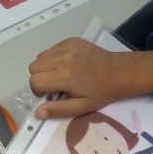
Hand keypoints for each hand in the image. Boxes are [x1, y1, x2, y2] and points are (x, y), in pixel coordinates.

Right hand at [29, 38, 152, 118]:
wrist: (119, 71)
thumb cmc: (100, 92)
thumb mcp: (81, 107)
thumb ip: (58, 110)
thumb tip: (37, 113)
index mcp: (65, 77)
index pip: (35, 81)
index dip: (38, 90)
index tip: (50, 94)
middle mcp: (63, 59)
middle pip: (33, 67)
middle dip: (40, 77)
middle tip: (54, 84)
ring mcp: (66, 47)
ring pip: (40, 57)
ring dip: (45, 67)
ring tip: (60, 73)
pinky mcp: (70, 40)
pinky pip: (51, 49)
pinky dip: (54, 58)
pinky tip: (68, 64)